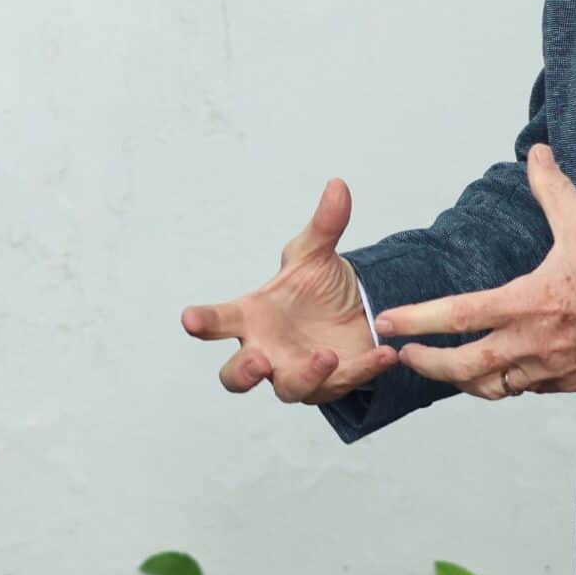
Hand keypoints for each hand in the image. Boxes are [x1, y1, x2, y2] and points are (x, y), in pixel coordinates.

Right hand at [182, 179, 398, 405]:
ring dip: (306, 375)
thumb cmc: (315, 289)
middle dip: (243, 373)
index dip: (202, 322)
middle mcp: (267, 350)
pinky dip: (363, 370)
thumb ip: (325, 225)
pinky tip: (385, 353)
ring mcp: (296, 371)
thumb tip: (339, 185)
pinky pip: (344, 383)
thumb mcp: (317, 254)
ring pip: (289, 389)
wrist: (354, 312)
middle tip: (258, 362)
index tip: (189, 318)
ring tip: (326, 355)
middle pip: (237, 376)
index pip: (218, 321)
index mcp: (252, 316)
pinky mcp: (332, 383)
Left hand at [378, 144, 575, 398]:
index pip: (461, 316)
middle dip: (428, 364)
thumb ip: (552, 188)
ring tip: (442, 367)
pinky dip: (501, 383)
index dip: (419, 320)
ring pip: (492, 387)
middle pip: (465, 367)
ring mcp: (551, 369)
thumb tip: (536, 153)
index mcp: (529, 303)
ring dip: (462, 379)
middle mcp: (534, 343)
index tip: (390, 321)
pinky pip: (523, 390)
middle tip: (404, 356)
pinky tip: (492, 370)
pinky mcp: (568, 384)